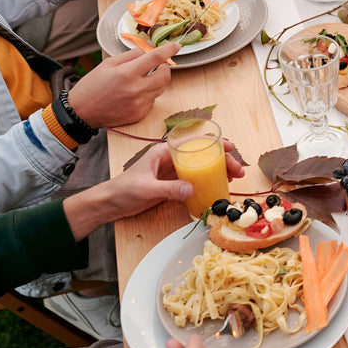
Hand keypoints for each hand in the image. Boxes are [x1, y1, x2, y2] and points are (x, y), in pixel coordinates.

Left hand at [63, 141, 244, 236]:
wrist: (110, 204)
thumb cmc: (122, 190)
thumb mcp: (146, 188)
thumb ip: (169, 188)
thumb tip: (192, 188)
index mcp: (163, 152)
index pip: (192, 143)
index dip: (213, 143)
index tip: (230, 148)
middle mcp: (170, 159)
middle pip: (201, 155)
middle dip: (221, 159)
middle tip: (237, 170)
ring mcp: (172, 172)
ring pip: (201, 167)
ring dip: (218, 170)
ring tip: (234, 178)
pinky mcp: (172, 184)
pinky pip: (195, 179)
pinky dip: (209, 181)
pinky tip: (219, 186)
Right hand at [66, 42, 178, 128]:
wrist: (81, 112)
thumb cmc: (92, 86)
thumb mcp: (108, 64)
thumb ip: (131, 56)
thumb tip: (148, 52)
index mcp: (127, 73)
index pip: (156, 58)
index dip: (168, 50)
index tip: (175, 46)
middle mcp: (137, 89)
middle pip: (165, 75)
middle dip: (164, 67)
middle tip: (157, 65)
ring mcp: (140, 104)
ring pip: (160, 88)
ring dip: (155, 81)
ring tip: (139, 80)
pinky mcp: (140, 114)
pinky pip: (152, 100)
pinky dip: (147, 94)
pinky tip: (133, 94)